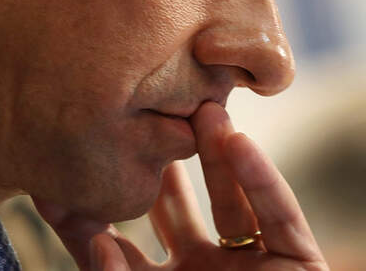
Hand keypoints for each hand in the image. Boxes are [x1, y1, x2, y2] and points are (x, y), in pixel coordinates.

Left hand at [37, 101, 327, 269]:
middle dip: (158, 166)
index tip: (64, 172)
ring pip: (230, 200)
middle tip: (136, 118)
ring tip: (198, 111)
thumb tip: (95, 242)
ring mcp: (252, 266)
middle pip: (176, 209)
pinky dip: (261, 179)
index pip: (122, 247)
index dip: (95, 214)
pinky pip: (280, 214)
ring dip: (216, 154)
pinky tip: (239, 142)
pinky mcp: (301, 262)